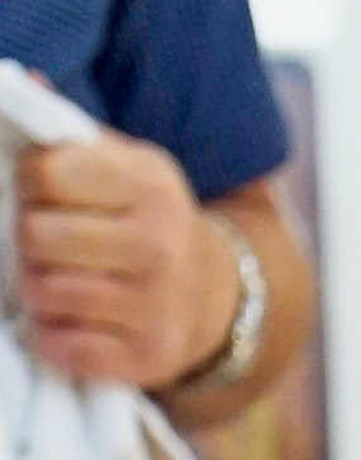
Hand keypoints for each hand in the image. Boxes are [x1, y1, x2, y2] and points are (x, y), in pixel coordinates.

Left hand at [15, 133, 239, 389]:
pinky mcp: (150, 358)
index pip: (44, 174)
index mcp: (151, 187)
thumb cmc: (150, 223)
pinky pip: (66, 347)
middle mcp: (160, 246)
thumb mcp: (128, 167)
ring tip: (58, 284)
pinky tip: (71, 324)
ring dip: (38, 290)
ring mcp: (158, 307)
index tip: (46, 197)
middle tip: (49, 247)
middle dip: (29, 241)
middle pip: (36, 236)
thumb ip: (72, 134)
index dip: (29, 185)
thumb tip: (25, 83)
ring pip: (45, 292)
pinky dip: (54, 338)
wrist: (218, 299)